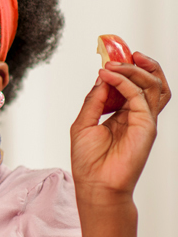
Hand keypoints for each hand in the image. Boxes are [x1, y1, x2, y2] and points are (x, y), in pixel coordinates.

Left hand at [71, 52, 169, 203]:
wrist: (95, 185)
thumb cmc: (88, 160)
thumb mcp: (83, 123)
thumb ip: (94, 100)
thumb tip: (102, 77)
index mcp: (123, 114)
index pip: (130, 85)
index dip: (123, 68)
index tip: (108, 54)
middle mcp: (137, 115)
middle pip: (150, 81)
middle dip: (137, 63)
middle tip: (119, 51)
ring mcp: (144, 120)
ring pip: (153, 85)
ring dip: (134, 69)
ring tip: (114, 62)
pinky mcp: (146, 126)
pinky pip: (140, 97)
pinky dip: (125, 82)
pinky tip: (108, 75)